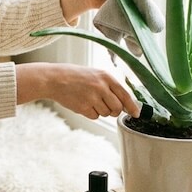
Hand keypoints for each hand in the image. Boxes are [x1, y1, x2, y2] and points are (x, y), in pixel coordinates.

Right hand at [16, 63, 140, 119]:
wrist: (54, 79)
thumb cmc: (75, 77)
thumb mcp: (95, 75)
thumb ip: (110, 87)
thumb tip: (124, 104)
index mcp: (106, 77)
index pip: (125, 95)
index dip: (132, 106)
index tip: (136, 114)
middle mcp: (101, 87)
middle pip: (117, 108)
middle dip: (114, 111)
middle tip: (104, 105)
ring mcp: (92, 97)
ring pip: (106, 113)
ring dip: (100, 111)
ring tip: (89, 99)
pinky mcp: (84, 107)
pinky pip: (94, 116)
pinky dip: (90, 113)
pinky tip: (82, 103)